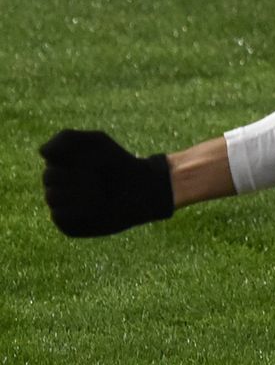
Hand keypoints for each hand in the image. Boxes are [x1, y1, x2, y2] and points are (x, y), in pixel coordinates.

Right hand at [40, 129, 174, 236]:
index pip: (51, 157)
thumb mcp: (96, 142)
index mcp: (59, 165)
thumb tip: (41, 152)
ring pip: (53, 196)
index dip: (75, 156)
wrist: (142, 189)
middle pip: (50, 177)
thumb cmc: (119, 163)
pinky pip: (60, 216)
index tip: (96, 157)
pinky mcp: (68, 225)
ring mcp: (60, 206)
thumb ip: (66, 139)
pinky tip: (97, 206)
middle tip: (100, 176)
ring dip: (80, 191)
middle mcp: (56, 186)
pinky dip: (79, 209)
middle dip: (79, 173)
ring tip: (100, 192)